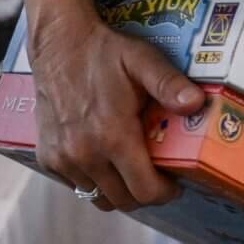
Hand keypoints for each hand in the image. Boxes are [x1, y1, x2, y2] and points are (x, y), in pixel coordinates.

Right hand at [28, 8, 203, 212]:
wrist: (58, 42)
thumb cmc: (104, 52)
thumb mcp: (143, 60)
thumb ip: (170, 84)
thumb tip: (197, 103)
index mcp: (112, 136)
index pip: (144, 191)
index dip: (164, 192)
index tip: (174, 182)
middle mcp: (84, 154)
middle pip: (122, 200)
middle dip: (144, 193)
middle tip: (156, 176)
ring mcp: (62, 158)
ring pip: (97, 196)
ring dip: (117, 189)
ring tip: (130, 168)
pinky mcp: (47, 156)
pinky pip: (75, 184)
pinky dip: (92, 180)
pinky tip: (102, 158)